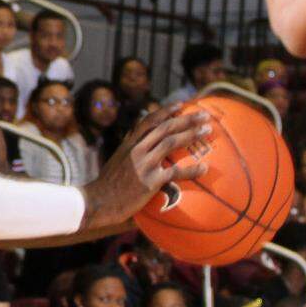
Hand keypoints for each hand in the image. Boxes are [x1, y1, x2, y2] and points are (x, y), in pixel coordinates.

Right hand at [80, 104, 210, 230]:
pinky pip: (175, 172)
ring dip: (191, 134)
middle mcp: (137, 149)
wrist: (98, 202)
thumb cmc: (108, 186)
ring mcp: (144, 163)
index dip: (166, 111)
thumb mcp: (117, 162)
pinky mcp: (150, 181)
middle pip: (165, 127)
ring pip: (171, 142)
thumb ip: (130, 152)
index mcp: (129, 143)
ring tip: (207, 131)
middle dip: (186, 118)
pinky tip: (204, 168)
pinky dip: (192, 169)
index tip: (181, 104)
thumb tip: (142, 148)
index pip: (149, 120)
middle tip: (204, 115)